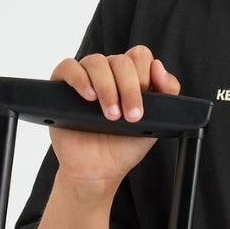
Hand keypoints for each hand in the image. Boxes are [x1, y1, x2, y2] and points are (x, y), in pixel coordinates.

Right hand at [47, 46, 181, 187]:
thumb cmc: (122, 147)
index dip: (144, 76)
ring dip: (107, 88)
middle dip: (129, 89)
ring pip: (97, 62)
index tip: (143, 106)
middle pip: (120, 60)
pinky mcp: (63, 85)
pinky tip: (88, 97)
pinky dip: (80, 78)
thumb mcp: (155, 122)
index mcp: (129, 78)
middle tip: (129, 117)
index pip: (139, 57)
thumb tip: (158, 66)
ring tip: (109, 116)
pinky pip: (69, 67)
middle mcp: (108, 73)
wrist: (97, 171)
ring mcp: (86, 77)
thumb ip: (166, 93)